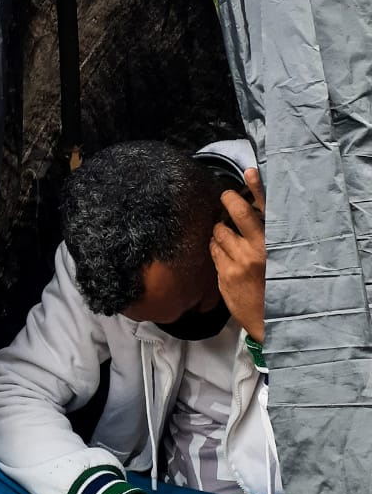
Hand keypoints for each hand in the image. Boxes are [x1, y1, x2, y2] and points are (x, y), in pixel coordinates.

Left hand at [210, 167, 265, 341]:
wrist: (271, 320)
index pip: (266, 209)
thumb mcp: (280, 259)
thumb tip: (254, 210)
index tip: (249, 172)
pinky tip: (225, 255)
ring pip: (219, 232)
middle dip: (228, 200)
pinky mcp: (225, 275)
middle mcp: (258, 250)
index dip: (257, 187)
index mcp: (275, 244)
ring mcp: (239, 262)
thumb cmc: (276, 286)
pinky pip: (213, 251)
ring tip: (229, 238)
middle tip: (226, 198)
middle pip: (235, 213)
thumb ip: (268, 236)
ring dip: (220, 231)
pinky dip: (216, 249)